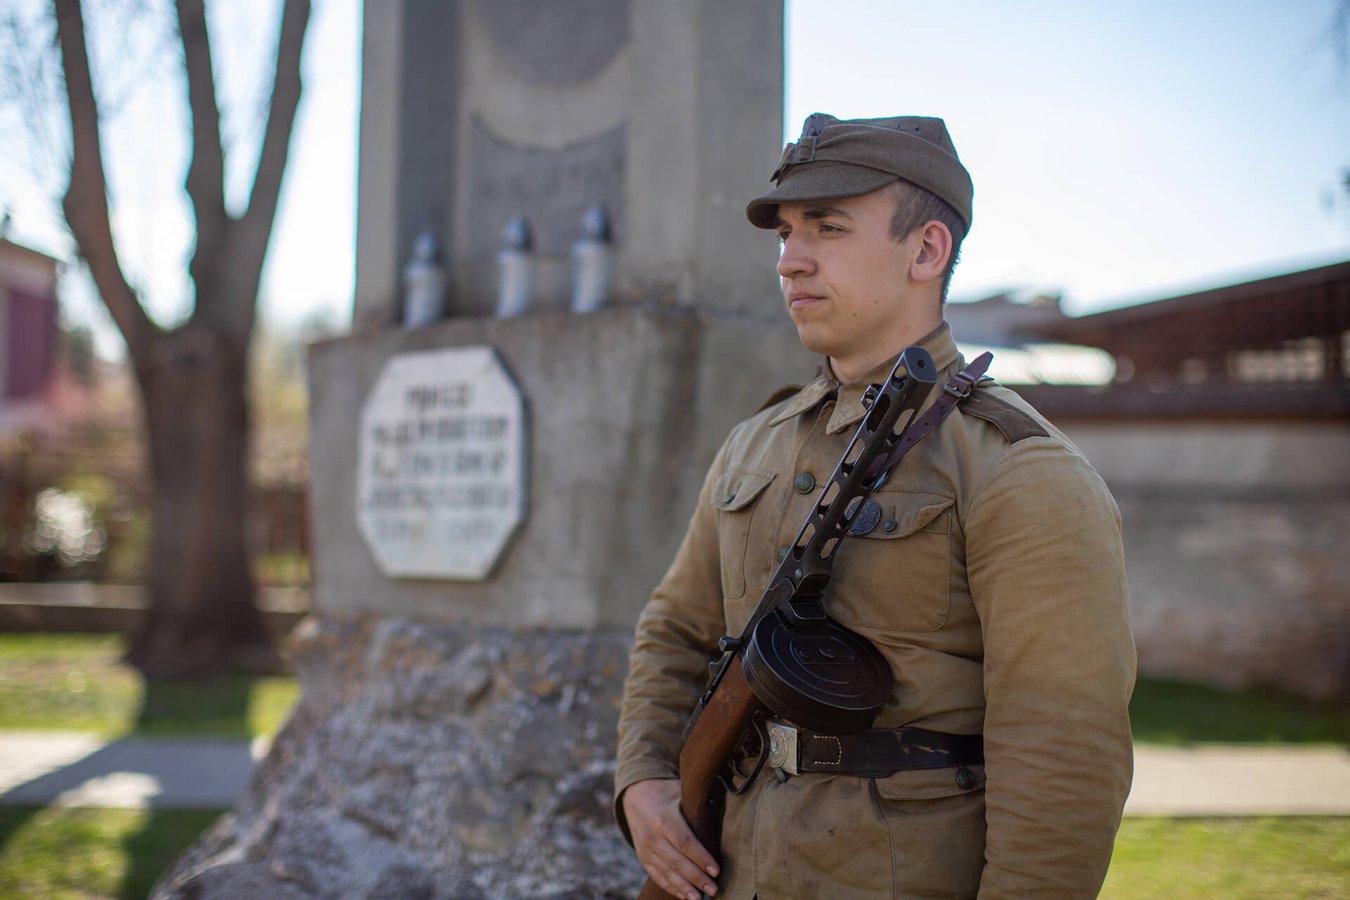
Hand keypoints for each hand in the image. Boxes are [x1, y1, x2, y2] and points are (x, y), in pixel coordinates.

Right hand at [623, 778, 720, 898]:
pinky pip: (658, 876)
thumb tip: (727, 813)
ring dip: (684, 888)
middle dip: (697, 878)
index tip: (716, 871)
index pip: (685, 842)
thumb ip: (698, 806)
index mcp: (663, 818)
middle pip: (677, 862)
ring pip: (667, 873)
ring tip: (700, 899)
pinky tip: (685, 896)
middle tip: (714, 889)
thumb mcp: (681, 793)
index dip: (701, 858)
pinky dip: (671, 887)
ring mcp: (645, 849)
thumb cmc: (668, 794)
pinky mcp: (643, 858)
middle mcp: (652, 836)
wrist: (636, 795)